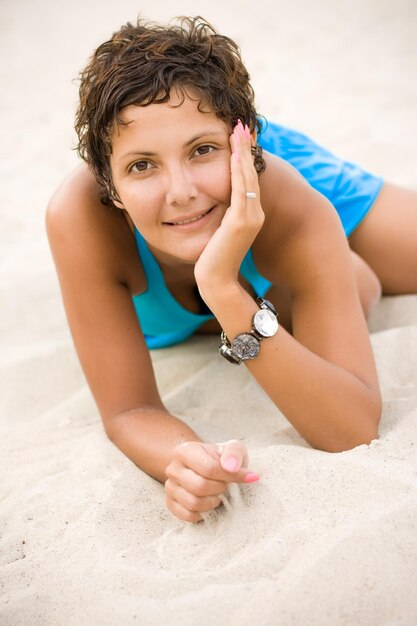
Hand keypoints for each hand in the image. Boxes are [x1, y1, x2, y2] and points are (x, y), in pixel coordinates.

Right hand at [164, 439, 259, 522]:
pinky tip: (211, 503)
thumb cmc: (223, 459)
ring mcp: (170, 487)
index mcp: (185, 451)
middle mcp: (173, 468)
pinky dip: (203, 513)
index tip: (248, 477)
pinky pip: (188, 515)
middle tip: (227, 486)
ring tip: (219, 494)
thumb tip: (231, 467)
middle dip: (220, 489)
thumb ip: (234, 453)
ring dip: (213, 502)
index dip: (231, 476)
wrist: (209, 468)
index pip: (208, 468)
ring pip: (193, 503)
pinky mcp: (171, 503)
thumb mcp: (233, 449)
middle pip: (199, 487)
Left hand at [194, 120, 264, 297]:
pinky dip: (239, 167)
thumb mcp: (219, 233)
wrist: (216, 281)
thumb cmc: (213, 261)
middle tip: (241, 124)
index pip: (247, 180)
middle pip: (251, 173)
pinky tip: (235, 151)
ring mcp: (250, 217)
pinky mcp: (241, 221)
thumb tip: (214, 206)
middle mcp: (255, 214)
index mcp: (250, 216)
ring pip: (247, 176)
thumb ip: (222, 218)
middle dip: (246, 148)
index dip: (244, 158)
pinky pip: (241, 187)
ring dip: (243, 151)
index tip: (238, 138)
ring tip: (239, 130)